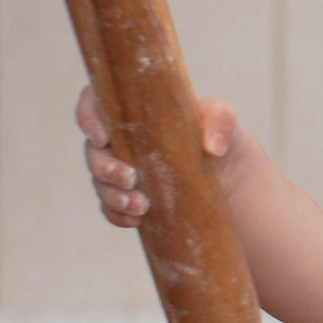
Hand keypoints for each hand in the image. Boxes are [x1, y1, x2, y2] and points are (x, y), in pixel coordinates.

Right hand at [78, 85, 242, 228]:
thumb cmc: (223, 140)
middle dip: (104, 167)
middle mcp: (122, 141)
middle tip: (131, 178)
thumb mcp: (226, 122)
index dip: (88, 117)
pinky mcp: (130, 198)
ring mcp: (124, 171)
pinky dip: (118, 215)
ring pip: (100, 182)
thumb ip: (221, 119)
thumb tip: (211, 147)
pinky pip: (111, 208)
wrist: (234, 180)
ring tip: (141, 206)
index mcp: (134, 113)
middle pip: (93, 150)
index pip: (95, 102)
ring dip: (113, 196)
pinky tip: (137, 220)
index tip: (102, 137)